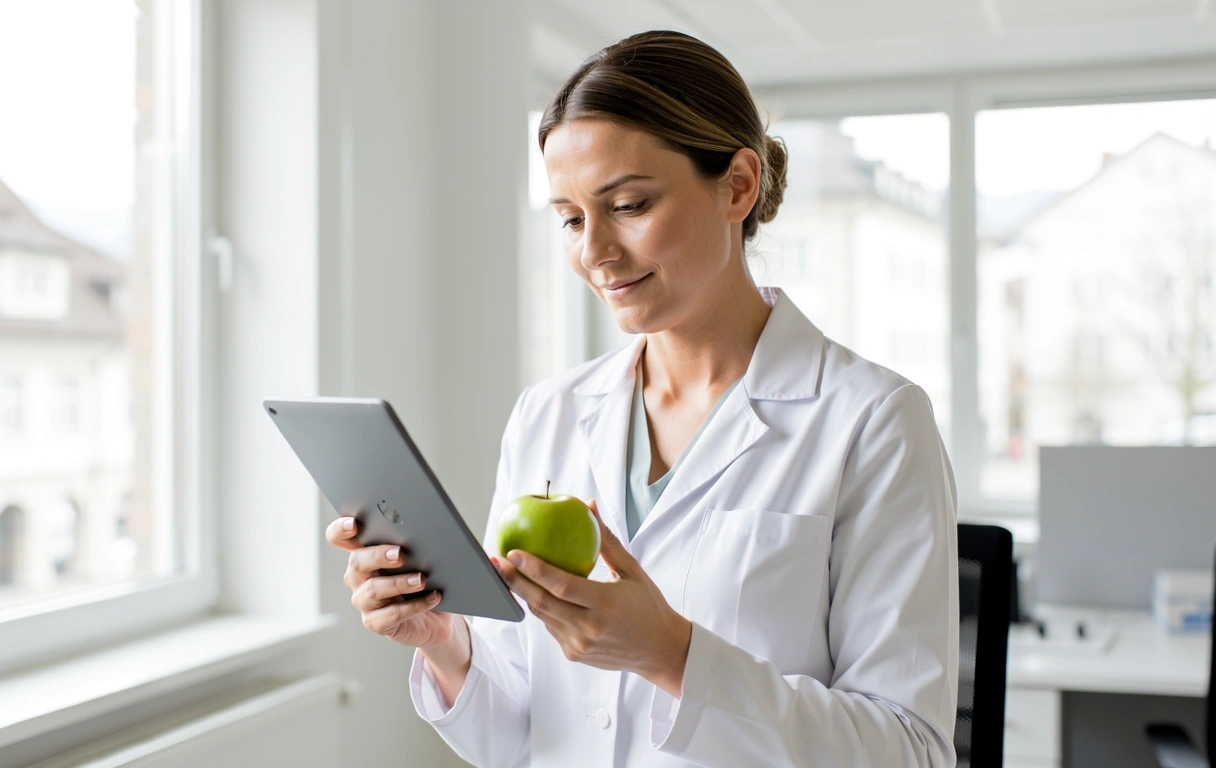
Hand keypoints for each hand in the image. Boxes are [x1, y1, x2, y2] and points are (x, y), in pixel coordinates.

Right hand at [324, 516, 461, 652]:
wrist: (440, 615)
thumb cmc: (432, 577)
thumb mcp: (435, 555)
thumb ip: (440, 542)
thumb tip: (466, 540)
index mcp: (366, 551)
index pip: (341, 536)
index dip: (341, 529)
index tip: (355, 523)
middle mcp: (359, 575)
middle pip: (356, 562)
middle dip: (376, 554)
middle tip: (401, 553)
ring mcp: (365, 601)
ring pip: (371, 590)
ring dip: (397, 583)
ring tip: (422, 578)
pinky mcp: (377, 623)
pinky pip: (389, 616)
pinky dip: (413, 606)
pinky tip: (433, 597)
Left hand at [493, 500, 692, 697]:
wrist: (661, 650)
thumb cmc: (648, 605)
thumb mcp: (632, 571)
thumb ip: (607, 541)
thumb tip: (589, 506)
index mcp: (607, 604)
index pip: (562, 585)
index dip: (534, 569)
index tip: (513, 552)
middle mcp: (590, 628)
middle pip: (542, 603)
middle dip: (514, 581)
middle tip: (496, 562)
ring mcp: (580, 644)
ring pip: (542, 616)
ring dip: (523, 594)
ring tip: (505, 573)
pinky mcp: (574, 654)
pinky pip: (551, 627)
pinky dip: (541, 608)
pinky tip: (529, 591)